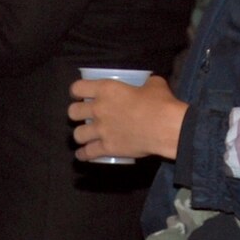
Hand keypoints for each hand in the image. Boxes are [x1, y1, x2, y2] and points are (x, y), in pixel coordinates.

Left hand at [69, 74, 184, 162]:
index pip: (77, 88)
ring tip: (87, 136)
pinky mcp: (107, 148)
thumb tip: (147, 86)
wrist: (167, 128)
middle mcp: (98, 109)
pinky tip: (84, 154)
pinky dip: (83, 155)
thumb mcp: (153, 84)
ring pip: (77, 135)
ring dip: (81, 135)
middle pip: (72, 112)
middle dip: (77, 114)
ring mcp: (101, 130)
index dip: (76, 92)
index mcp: (106, 90)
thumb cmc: (161, 103)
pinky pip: (87, 153)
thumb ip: (144, 84)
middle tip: (86, 116)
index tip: (80, 95)